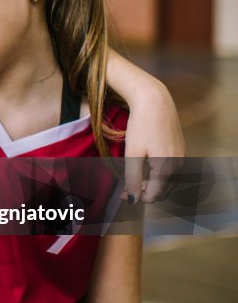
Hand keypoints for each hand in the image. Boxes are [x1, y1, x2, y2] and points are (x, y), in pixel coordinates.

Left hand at [123, 81, 185, 202]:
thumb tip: (133, 200)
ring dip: (151, 185)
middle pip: (162, 191)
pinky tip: (145, 168)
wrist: (155, 101)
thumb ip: (133, 178)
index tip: (121, 194)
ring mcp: (182, 157)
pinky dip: (158, 176)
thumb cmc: (142, 126)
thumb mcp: (133, 154)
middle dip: (144, 193)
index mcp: (168, 168)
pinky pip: (171, 171)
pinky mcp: (180, 150)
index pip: (153, 196)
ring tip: (133, 179)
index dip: (136, 198)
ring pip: (167, 182)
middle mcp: (179, 165)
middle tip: (124, 189)